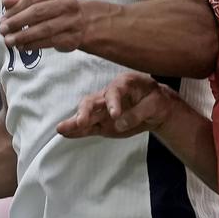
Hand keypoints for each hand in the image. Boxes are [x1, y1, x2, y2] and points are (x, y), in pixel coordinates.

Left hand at [0, 0, 93, 52]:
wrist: (82, 22)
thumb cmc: (55, 8)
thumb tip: (6, 2)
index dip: (15, 9)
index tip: (3, 18)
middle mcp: (69, 3)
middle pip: (38, 13)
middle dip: (17, 22)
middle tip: (3, 30)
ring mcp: (73, 21)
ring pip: (44, 29)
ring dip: (23, 36)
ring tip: (9, 41)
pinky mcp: (73, 38)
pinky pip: (50, 42)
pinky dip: (33, 45)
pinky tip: (22, 46)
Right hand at [57, 73, 174, 138]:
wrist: (157, 108)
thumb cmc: (157, 100)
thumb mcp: (155, 104)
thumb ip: (138, 113)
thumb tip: (119, 122)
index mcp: (124, 84)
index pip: (114, 91)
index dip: (113, 103)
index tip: (115, 115)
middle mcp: (109, 95)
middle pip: (93, 100)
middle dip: (85, 111)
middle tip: (80, 122)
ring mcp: (103, 109)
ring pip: (86, 114)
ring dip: (75, 121)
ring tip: (61, 129)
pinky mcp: (102, 122)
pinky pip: (88, 126)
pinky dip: (78, 130)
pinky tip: (66, 133)